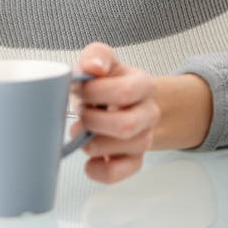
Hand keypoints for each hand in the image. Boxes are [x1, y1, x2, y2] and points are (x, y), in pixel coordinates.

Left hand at [69, 42, 159, 183]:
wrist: (118, 101)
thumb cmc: (105, 81)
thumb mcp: (101, 59)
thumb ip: (96, 56)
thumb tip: (93, 67)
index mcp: (143, 84)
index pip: (124, 93)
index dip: (95, 93)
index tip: (78, 90)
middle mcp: (149, 112)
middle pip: (126, 126)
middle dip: (93, 122)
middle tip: (80, 114)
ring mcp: (144, 137)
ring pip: (126, 149)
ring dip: (95, 144)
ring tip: (81, 133)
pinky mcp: (135, 159)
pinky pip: (123, 171)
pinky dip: (102, 171)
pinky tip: (89, 163)